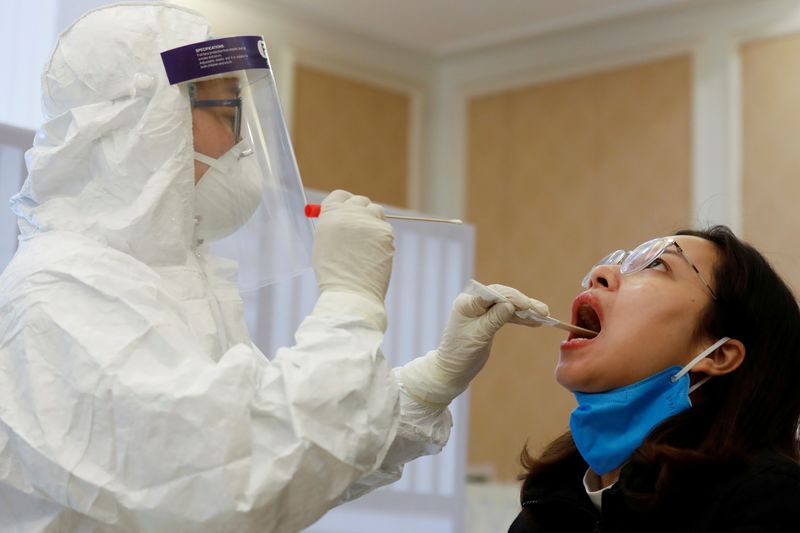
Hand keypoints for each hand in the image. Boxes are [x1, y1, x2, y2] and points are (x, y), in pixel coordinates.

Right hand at [312, 190, 394, 306]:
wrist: (351, 291)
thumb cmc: (333, 273)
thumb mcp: (324, 243)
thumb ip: (333, 225)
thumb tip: (344, 216)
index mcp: (330, 214)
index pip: (339, 195)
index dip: (344, 202)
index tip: (348, 208)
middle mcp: (350, 213)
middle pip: (359, 200)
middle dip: (360, 210)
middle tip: (361, 223)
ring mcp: (370, 221)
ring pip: (376, 211)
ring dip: (373, 220)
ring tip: (366, 243)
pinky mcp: (386, 232)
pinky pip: (385, 228)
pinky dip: (381, 237)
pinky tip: (374, 253)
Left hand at [399, 284, 547, 405]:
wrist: (452, 370)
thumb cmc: (461, 354)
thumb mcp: (479, 337)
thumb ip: (494, 319)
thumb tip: (511, 304)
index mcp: (467, 303)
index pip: (492, 293)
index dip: (512, 297)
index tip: (527, 305)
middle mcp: (473, 302)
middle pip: (503, 296)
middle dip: (523, 302)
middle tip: (543, 311)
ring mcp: (481, 310)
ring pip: (507, 305)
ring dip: (525, 310)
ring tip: (544, 316)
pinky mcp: (487, 319)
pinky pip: (506, 315)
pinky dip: (520, 318)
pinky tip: (535, 322)